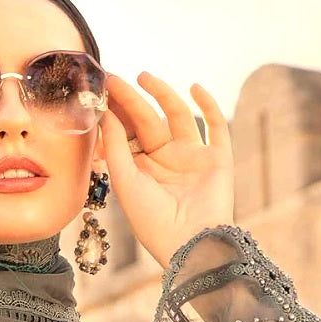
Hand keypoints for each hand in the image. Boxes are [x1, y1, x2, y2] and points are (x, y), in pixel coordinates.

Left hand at [99, 71, 234, 269]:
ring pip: (178, 117)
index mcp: (143, 171)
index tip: (102, 89)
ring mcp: (193, 158)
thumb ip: (115, 146)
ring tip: (144, 77)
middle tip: (114, 79)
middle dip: (132, 100)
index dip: (117, 112)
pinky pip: (216, 126)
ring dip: (163, 95)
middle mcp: (167, 162)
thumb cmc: (152, 221)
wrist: (189, 244)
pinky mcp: (218, 159)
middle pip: (149, 122)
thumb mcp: (125, 181)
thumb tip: (106, 112)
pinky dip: (209, 105)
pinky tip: (194, 87)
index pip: (129, 133)